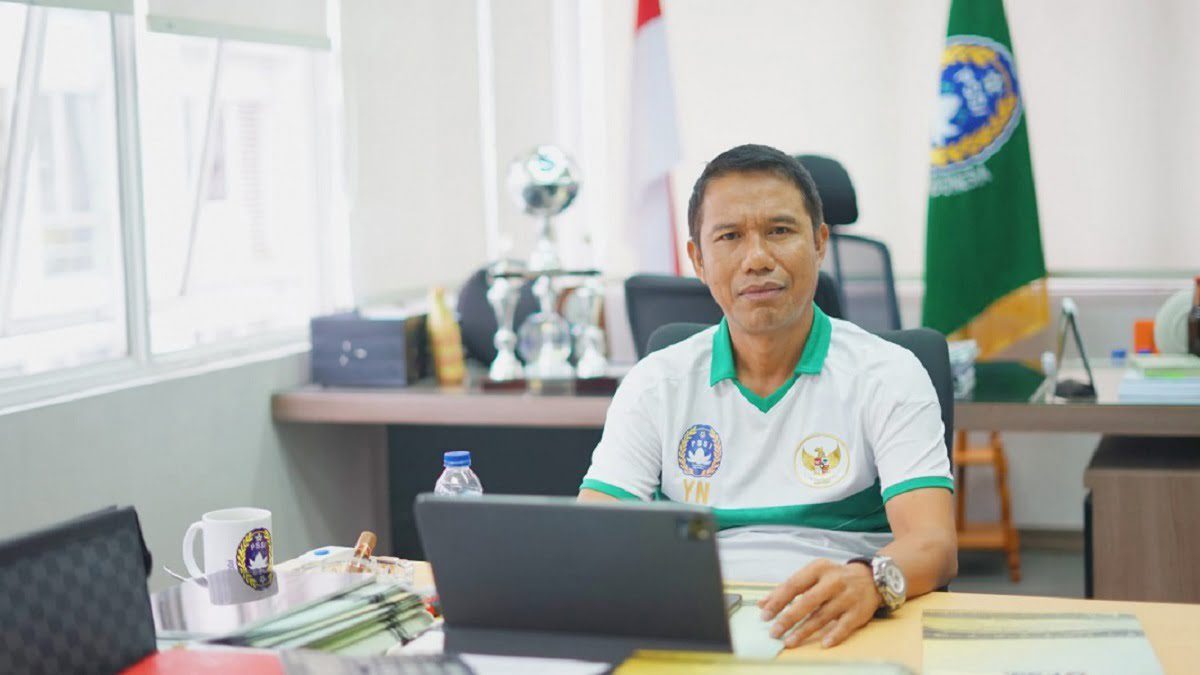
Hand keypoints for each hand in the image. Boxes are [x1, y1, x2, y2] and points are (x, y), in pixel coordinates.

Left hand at [757, 559, 880, 648]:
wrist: (870, 578)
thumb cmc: (834, 577)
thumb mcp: (812, 574)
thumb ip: (788, 588)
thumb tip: (763, 604)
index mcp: (818, 569)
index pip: (794, 585)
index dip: (778, 601)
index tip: (764, 614)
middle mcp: (833, 582)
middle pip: (807, 602)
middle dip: (788, 618)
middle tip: (774, 632)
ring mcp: (847, 597)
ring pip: (822, 616)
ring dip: (804, 631)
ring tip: (789, 642)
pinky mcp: (859, 612)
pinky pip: (844, 626)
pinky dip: (834, 635)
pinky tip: (824, 643)